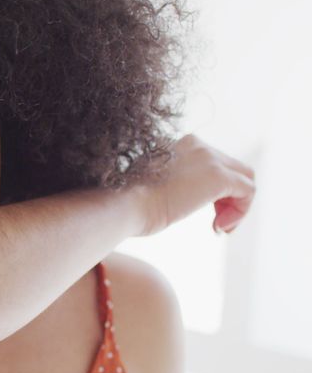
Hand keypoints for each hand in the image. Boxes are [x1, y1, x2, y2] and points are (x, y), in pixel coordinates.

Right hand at [134, 133, 255, 236]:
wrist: (123, 205)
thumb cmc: (127, 205)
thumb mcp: (151, 188)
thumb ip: (170, 184)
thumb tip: (178, 198)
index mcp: (178, 146)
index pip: (212, 163)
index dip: (214, 192)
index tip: (203, 214)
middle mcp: (196, 145)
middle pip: (233, 168)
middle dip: (228, 198)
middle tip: (216, 223)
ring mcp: (209, 158)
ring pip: (245, 178)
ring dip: (236, 206)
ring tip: (218, 226)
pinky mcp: (219, 177)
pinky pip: (248, 191)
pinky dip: (240, 212)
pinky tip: (219, 228)